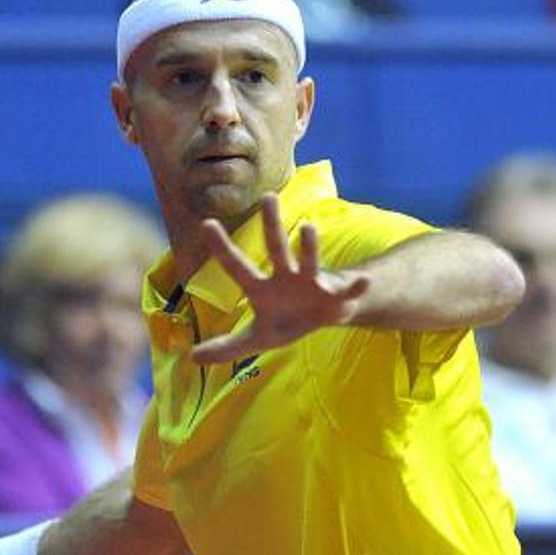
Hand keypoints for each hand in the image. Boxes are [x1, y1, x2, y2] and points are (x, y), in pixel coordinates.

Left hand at [191, 193, 370, 364]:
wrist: (321, 316)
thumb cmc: (285, 320)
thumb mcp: (255, 338)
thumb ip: (226, 346)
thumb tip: (191, 358)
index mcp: (262, 288)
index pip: (237, 266)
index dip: (222, 248)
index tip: (206, 223)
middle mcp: (286, 277)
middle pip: (276, 248)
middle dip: (272, 224)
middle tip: (268, 196)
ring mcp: (312, 283)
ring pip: (310, 261)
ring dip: (309, 246)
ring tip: (308, 228)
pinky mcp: (336, 296)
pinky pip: (347, 290)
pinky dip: (356, 286)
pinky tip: (363, 281)